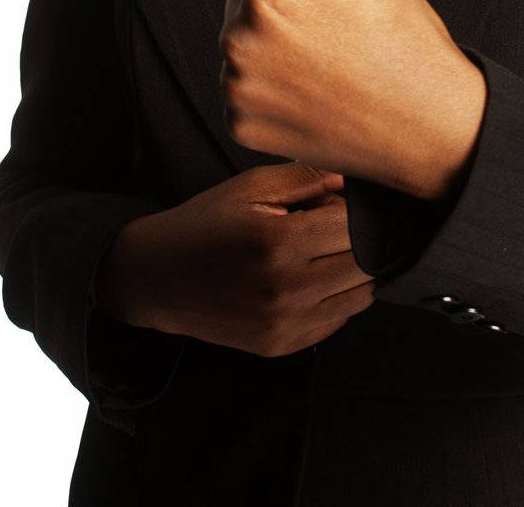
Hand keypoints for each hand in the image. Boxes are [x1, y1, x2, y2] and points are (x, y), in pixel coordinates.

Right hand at [95, 162, 375, 354]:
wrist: (158, 279)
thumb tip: (355, 177)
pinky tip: (312, 277)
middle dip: (361, 240)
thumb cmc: (205, 224)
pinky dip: (339, 296)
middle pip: (366, 264)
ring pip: (361, 296)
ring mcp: (286, 325)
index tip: (340, 201)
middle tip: (333, 225)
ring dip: (356, 270)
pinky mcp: (284, 347)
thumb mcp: (251, 187)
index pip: (354, 226)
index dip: (355, 209)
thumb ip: (307, 178)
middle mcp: (286, 290)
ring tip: (323, 251)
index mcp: (277, 242)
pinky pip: (339, 320)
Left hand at [219, 0, 486, 198]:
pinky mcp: (239, 125)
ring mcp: (236, 90)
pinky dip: (271, 85)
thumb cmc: (407, 42)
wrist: (432, 131)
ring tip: (331, 61)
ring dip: (277, 40)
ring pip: (244, 34)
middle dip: (288, 1)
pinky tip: (314, 92)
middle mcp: (239, 43)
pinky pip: (241, 81)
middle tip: (341, 31)